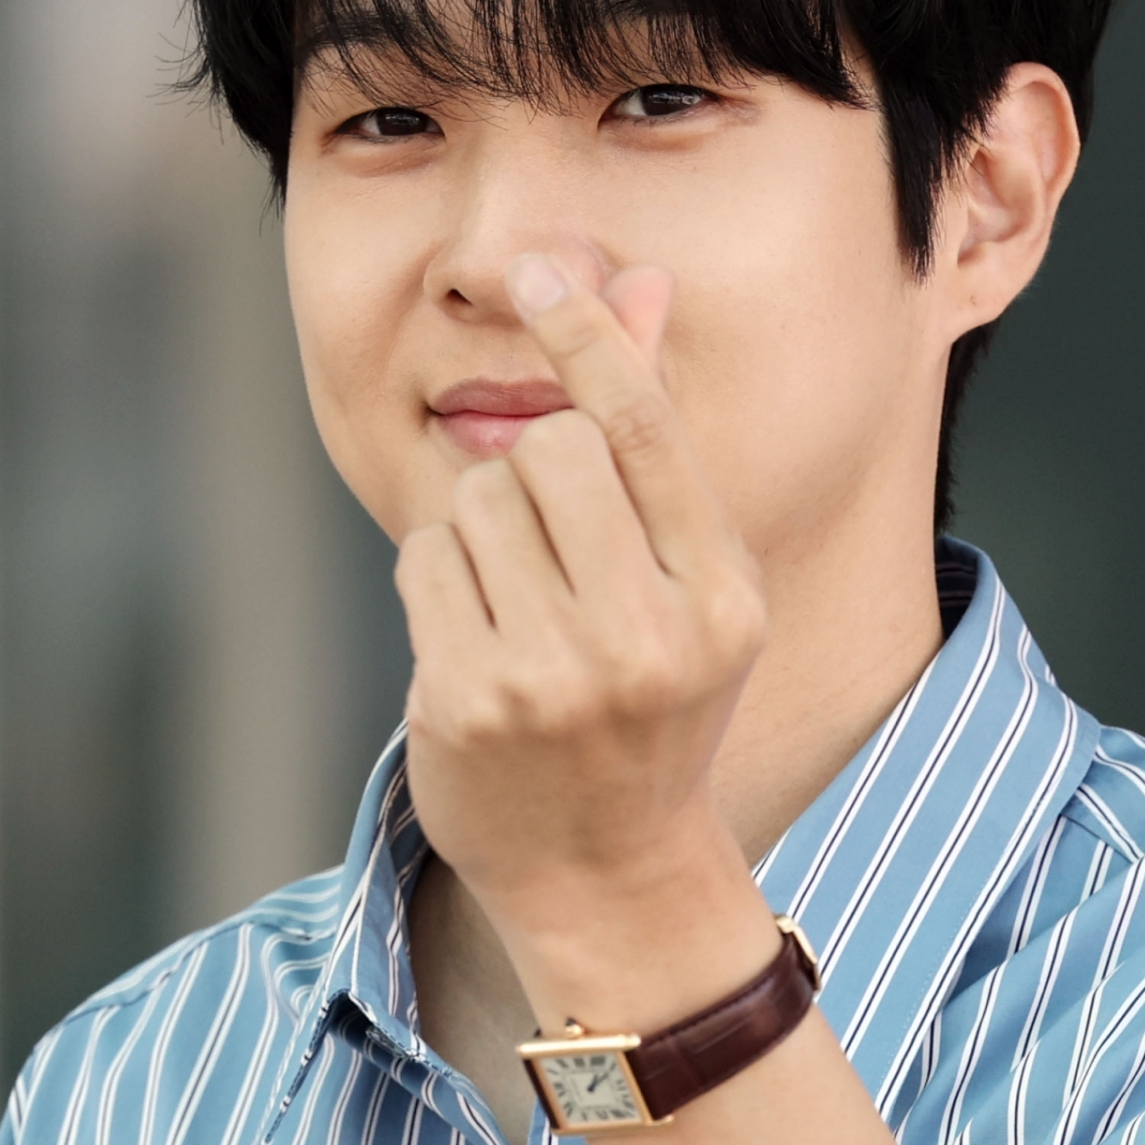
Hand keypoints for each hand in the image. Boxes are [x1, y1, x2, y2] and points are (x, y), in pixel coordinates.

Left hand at [395, 253, 766, 941]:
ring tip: (515, 605)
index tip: (539, 270)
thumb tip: (636, 281)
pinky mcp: (470, 703)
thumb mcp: (684, 584)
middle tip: (547, 543)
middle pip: (550, 450)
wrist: (608, 874)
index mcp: (720, 595)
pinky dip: (438, 582)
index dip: (589, 337)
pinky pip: (424, 562)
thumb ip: (656, 440)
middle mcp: (648, 635)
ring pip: (476, 500)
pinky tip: (473, 643)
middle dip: (531, 474)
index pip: (646, 429)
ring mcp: (556, 676)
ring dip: (478, 530)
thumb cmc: (651, 708)